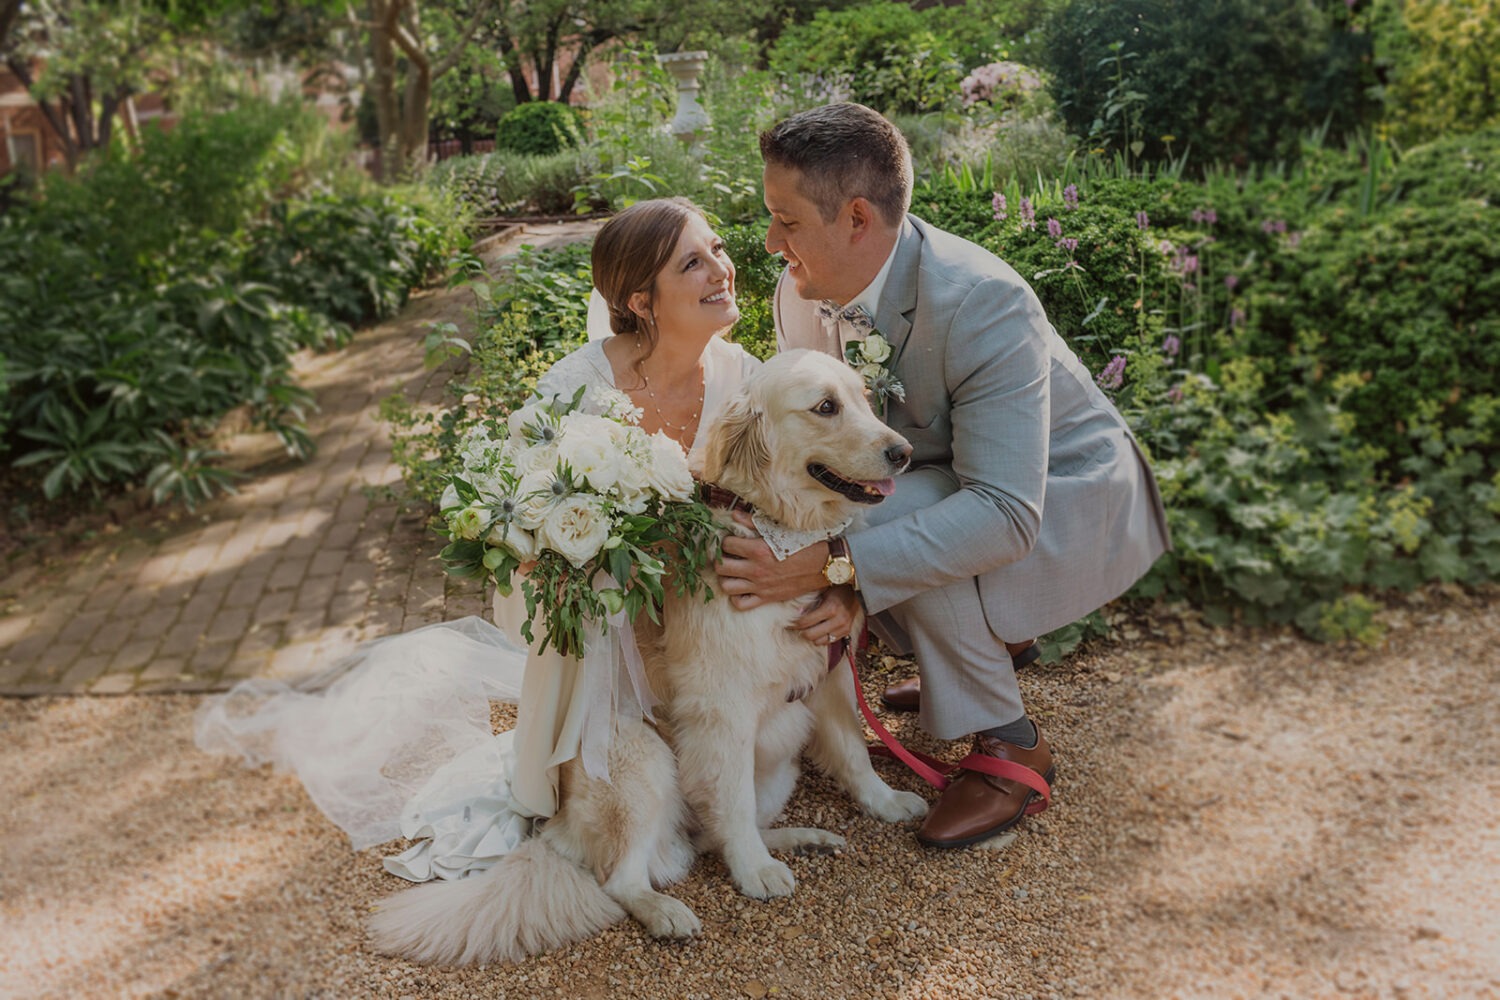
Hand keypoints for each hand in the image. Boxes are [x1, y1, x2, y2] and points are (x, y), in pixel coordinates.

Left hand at [715, 510, 834, 609]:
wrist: (825, 564)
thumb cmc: (805, 543)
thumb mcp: (780, 529)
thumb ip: (753, 522)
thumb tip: (734, 515)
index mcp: (758, 549)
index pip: (726, 544)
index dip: (725, 540)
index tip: (730, 539)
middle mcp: (756, 569)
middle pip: (721, 566)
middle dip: (720, 559)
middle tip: (727, 555)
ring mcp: (760, 586)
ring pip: (726, 586)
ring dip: (726, 578)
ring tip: (732, 571)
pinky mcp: (767, 598)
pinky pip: (741, 603)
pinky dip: (737, 597)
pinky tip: (742, 587)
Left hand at [791, 585, 860, 645]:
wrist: (858, 592)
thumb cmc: (838, 589)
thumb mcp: (823, 592)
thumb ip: (810, 603)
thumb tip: (797, 614)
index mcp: (830, 608)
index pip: (806, 622)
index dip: (794, 624)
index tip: (788, 624)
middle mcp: (838, 620)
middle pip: (811, 635)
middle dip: (801, 632)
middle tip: (795, 628)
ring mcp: (843, 628)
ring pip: (819, 641)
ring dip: (812, 636)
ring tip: (808, 629)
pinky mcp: (846, 632)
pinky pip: (829, 642)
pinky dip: (821, 638)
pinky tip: (818, 631)